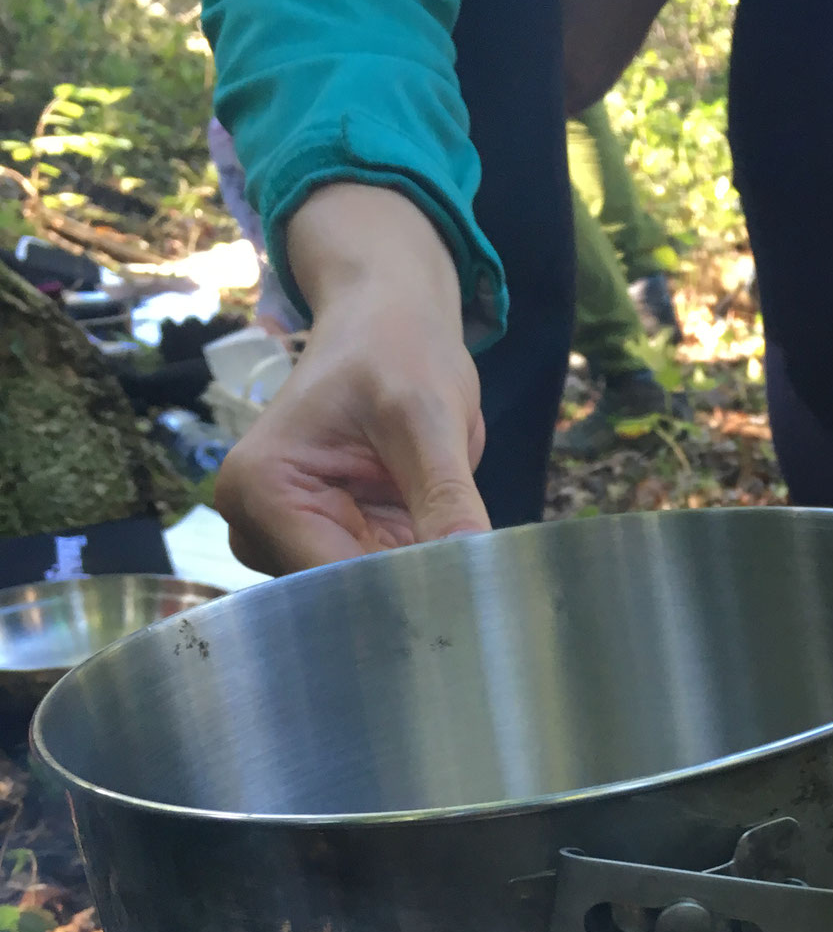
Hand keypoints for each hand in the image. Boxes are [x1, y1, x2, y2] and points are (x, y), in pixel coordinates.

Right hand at [215, 185, 489, 574]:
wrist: (387, 323)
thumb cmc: (395, 350)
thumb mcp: (427, 416)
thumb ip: (444, 493)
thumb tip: (474, 562)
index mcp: (261, 487)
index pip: (329, 576)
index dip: (398, 596)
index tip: (463, 607)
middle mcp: (256, 524)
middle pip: (337, 597)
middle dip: (405, 599)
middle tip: (477, 604)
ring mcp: (286, 539)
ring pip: (357, 599)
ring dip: (411, 592)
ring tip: (466, 581)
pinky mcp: (324, 545)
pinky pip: (371, 585)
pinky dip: (411, 581)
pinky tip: (448, 571)